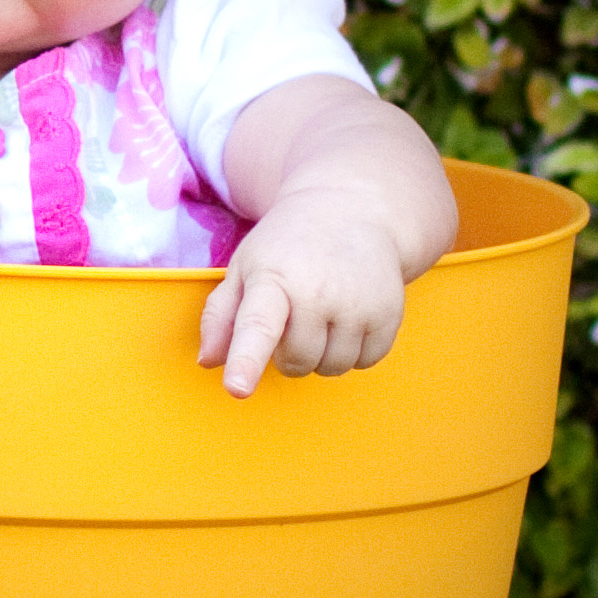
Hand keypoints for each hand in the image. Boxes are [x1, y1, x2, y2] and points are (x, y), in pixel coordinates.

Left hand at [195, 197, 409, 397]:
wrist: (352, 209)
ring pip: (332, 368)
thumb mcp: (245, 267)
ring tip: (322, 313)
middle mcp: (318, 291)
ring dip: (322, 354)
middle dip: (289, 352)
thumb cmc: (287, 246)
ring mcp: (358, 303)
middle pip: (296, 362)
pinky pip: (365, 362)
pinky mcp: (389, 313)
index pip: (257, 326)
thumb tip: (208, 361)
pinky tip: (348, 316)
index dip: (246, 361)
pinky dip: (353, 351)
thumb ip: (220, 315)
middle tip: (294, 314)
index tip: (237, 389)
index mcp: (273, 278)